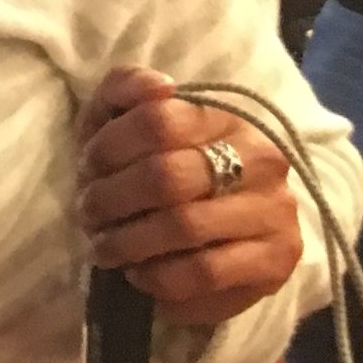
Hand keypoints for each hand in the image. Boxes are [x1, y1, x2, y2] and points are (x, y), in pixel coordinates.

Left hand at [75, 67, 301, 327]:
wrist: (215, 233)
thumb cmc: (153, 168)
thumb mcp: (126, 121)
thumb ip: (126, 88)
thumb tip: (160, 85)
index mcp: (224, 117)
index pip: (157, 120)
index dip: (108, 148)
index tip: (88, 168)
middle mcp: (260, 159)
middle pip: (165, 176)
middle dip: (110, 200)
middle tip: (88, 215)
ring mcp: (274, 211)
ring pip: (183, 226)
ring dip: (127, 242)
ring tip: (104, 249)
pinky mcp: (274, 262)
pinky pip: (203, 273)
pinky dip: (157, 278)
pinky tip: (138, 275)